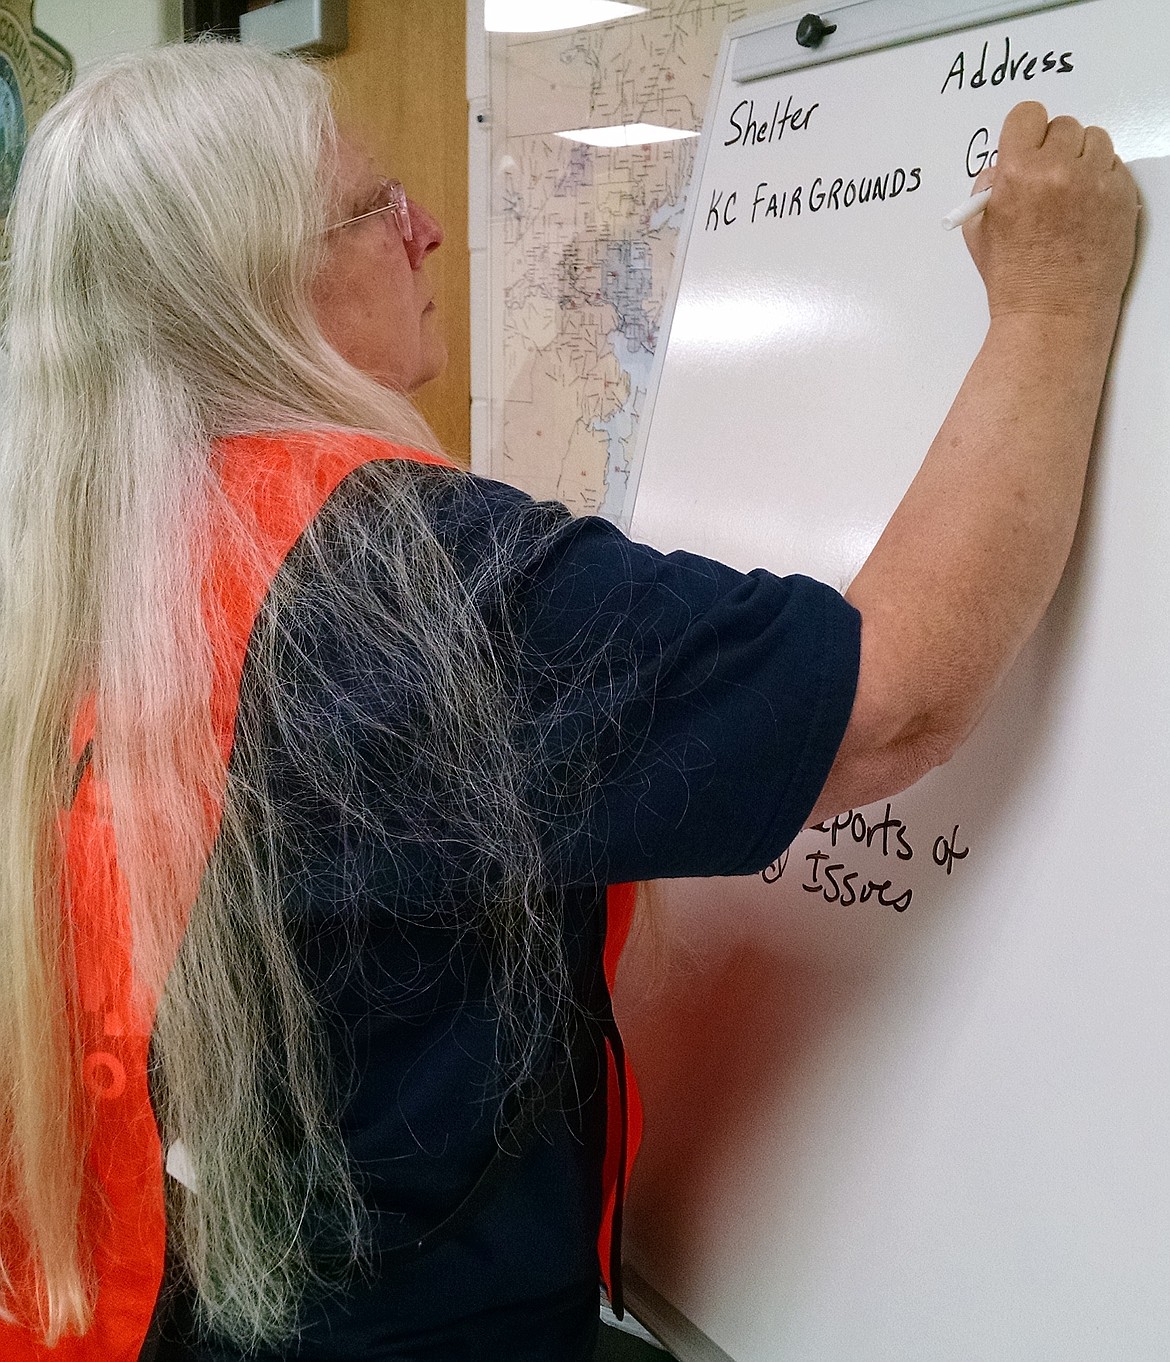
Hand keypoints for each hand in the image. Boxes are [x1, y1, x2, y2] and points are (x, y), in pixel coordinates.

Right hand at [964, 101, 1138, 322]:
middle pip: (1063, 126)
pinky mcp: (1123, 195)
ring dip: (1083, 160)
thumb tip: (1003, 165)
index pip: (1028, 115)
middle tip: (1049, 181)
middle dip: (1055, 150)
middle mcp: (1058, 170)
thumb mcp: (979, 232)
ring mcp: (1095, 181)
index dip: (1026, 133)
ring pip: (1095, 141)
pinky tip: (1089, 210)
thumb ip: (988, 188)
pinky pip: (1115, 166)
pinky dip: (1103, 181)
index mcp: (1017, 173)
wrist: (1052, 313)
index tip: (1028, 149)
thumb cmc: (1014, 278)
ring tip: (1072, 195)